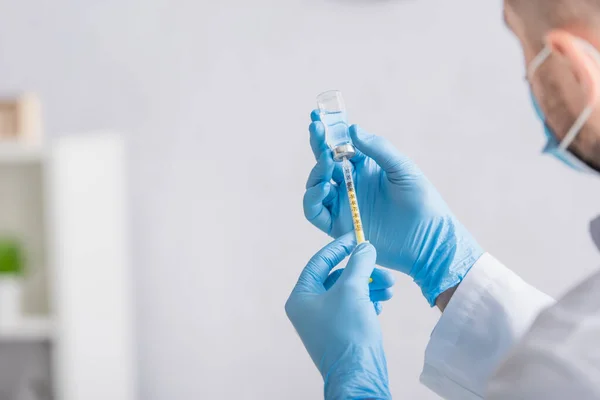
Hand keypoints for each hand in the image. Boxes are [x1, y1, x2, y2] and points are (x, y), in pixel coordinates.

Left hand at [285, 233, 392, 398]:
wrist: (359, 375)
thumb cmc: (349, 332)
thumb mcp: (353, 290)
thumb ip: (358, 263)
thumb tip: (365, 246)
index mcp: (301, 297)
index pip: (319, 262)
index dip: (339, 247)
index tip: (358, 236)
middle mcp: (308, 308)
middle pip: (337, 277)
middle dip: (362, 271)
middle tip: (383, 269)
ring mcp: (323, 321)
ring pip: (348, 292)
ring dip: (370, 286)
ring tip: (390, 288)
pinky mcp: (339, 331)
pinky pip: (353, 307)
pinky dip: (368, 301)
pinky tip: (381, 303)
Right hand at [304, 112, 482, 304]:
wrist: (428, 239)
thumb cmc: (421, 201)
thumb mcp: (402, 168)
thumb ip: (378, 149)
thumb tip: (352, 129)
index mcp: (365, 168)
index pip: (340, 145)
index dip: (328, 131)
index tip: (318, 114)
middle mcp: (350, 184)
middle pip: (323, 162)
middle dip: (317, 144)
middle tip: (315, 128)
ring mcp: (343, 205)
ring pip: (315, 185)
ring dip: (316, 171)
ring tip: (328, 162)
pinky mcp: (338, 226)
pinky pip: (314, 211)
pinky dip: (313, 198)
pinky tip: (326, 188)